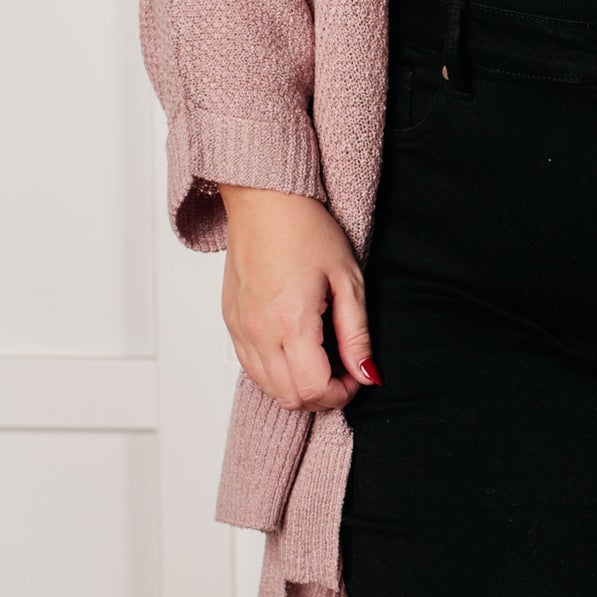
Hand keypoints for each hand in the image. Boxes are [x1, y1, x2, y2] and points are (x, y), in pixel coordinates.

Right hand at [214, 185, 376, 409]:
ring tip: (321, 356)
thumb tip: (366, 373)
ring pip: (268, 387)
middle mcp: (258, 331)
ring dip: (298, 385)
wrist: (264, 200)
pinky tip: (296, 347)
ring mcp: (240, 328)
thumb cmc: (306, 229)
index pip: (313, 389)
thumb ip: (356, 334)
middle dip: (322, 394)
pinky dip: (276, 371)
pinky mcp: (231, 322)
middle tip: (343, 368)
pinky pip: (251, 367)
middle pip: (289, 397)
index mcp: (290, 322)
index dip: (341, 393)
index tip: (356, 375)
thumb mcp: (347, 279)